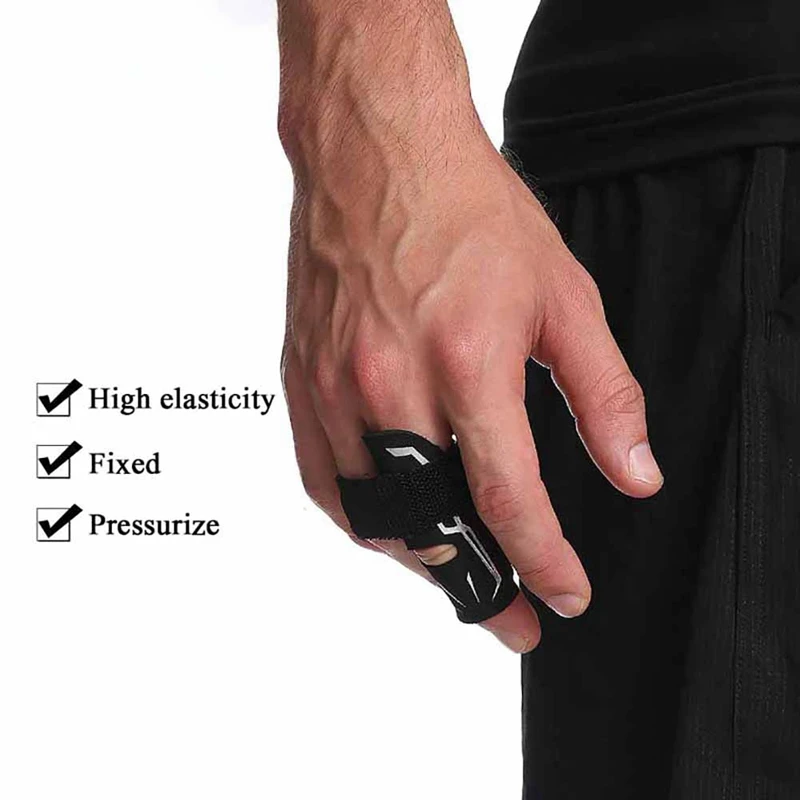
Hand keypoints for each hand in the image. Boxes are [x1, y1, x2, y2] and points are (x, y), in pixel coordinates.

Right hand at [277, 1, 662, 652]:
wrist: (378, 156)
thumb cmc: (465, 213)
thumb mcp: (563, 296)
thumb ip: (604, 394)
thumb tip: (633, 471)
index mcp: (465, 360)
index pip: (508, 499)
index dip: (544, 563)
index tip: (564, 598)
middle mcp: (391, 383)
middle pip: (435, 526)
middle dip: (483, 588)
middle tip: (514, 617)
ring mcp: (336, 386)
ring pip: (373, 518)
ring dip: (423, 560)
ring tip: (461, 573)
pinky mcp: (302, 381)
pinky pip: (324, 482)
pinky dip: (362, 521)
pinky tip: (392, 527)